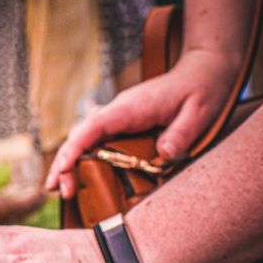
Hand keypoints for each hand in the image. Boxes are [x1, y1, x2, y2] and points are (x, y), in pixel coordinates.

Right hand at [45, 49, 238, 198]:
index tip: (63, 168)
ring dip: (69, 164)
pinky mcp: (121, 126)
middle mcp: (116, 112)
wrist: (202, 71)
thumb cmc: (202, 89)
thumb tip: (164, 155)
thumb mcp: (200, 112)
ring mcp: (117, 119)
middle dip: (64, 163)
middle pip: (79, 136)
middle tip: (60, 191)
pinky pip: (95, 142)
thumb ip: (182, 134)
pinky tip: (77, 177)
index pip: (93, 127)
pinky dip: (82, 159)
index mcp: (130, 108)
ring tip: (62, 191)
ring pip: (83, 140)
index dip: (75, 147)